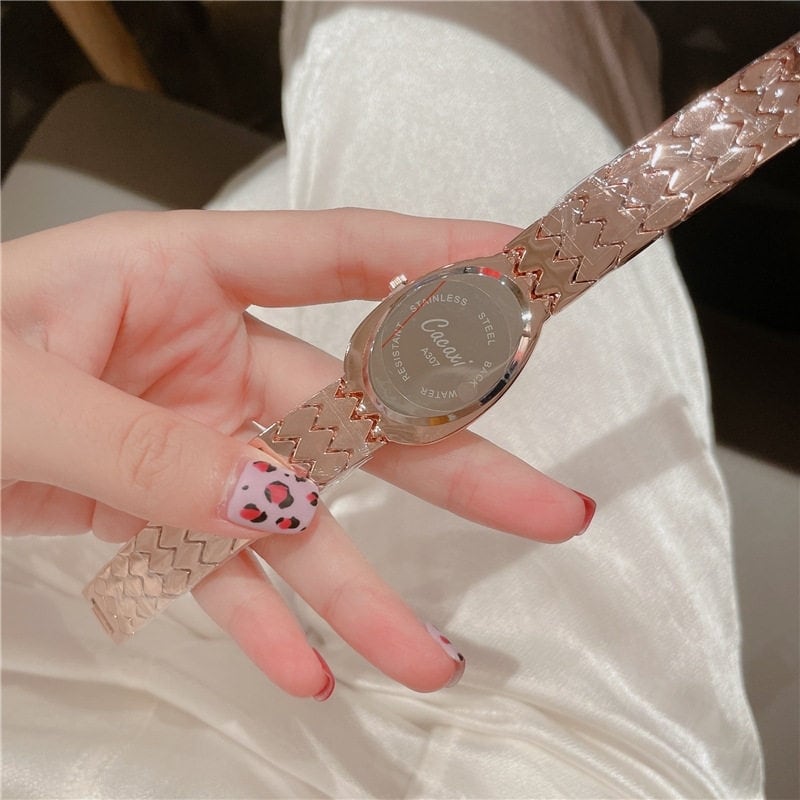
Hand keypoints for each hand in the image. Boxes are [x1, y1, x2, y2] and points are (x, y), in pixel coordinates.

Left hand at [2, 209, 593, 697]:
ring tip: (423, 657)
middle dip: (453, 465)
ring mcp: (193, 438)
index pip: (334, 256)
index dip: (433, 260)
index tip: (519, 271)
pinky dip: (259, 622)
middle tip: (544, 509)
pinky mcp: (161, 507)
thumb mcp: (21, 391)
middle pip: (353, 417)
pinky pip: (222, 572)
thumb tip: (273, 498)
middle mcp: (207, 358)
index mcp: (180, 278)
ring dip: (357, 593)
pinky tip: (305, 673)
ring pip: (297, 521)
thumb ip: (145, 446)